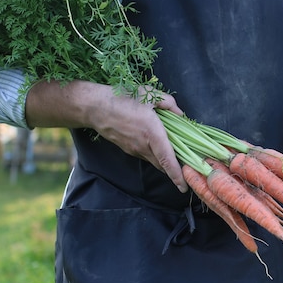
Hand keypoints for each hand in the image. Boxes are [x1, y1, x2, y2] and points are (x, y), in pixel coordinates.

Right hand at [26, 80, 187, 192]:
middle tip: (188, 169)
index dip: (177, 175)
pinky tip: (156, 143)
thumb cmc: (122, 98)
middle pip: (163, 164)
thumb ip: (169, 104)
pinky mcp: (127, 149)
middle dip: (175, 170)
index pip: (167, 160)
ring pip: (154, 160)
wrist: (94, 107)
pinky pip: (145, 155)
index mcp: (153, 134)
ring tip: (175, 154)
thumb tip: (181, 115)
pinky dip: (154, 153)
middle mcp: (144, 146)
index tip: (184, 187)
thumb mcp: (150, 95)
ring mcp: (134, 149)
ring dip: (164, 160)